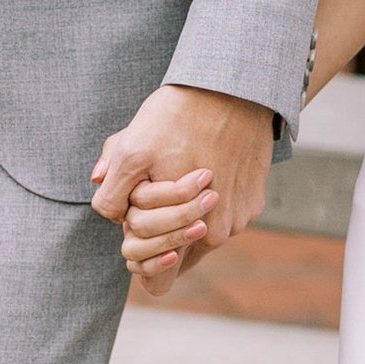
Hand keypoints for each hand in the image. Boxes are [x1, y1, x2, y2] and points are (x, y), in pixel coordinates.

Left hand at [92, 85, 273, 284]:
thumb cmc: (178, 116)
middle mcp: (218, 234)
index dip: (142, 251)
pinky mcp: (255, 200)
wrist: (233, 87)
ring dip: (188, 209)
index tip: (135, 225)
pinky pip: (225, 209)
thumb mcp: (132, 147)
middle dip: (162, 224)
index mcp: (186, 231)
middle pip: (180, 245)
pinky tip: (205, 162)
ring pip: (203, 226)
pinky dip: (213, 194)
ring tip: (181, 170)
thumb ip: (113, 189)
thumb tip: (109, 212)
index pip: (159, 276)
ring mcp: (240, 218)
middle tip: (155, 186)